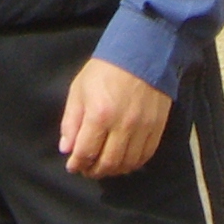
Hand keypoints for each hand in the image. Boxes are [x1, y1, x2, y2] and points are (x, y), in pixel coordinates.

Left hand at [59, 56, 170, 179]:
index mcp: (99, 114)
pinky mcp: (157, 127)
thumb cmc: (105, 69)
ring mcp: (142, 128)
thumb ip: (71, 121)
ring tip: (104, 166)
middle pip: (108, 163)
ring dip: (113, 171)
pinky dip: (132, 164)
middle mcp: (122, 125)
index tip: (73, 166)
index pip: (86, 152)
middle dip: (94, 171)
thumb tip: (66, 149)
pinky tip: (123, 161)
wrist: (141, 52)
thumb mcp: (79, 89)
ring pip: (127, 164)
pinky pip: (145, 156)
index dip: (77, 164)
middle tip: (87, 170)